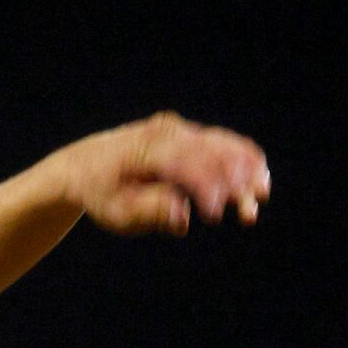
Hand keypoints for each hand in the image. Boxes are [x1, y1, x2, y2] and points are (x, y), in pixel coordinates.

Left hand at [54, 111, 269, 236]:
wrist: (85, 165)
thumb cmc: (101, 193)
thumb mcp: (116, 212)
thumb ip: (150, 213)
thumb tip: (182, 217)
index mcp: (145, 150)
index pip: (185, 164)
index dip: (203, 189)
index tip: (213, 216)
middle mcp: (165, 132)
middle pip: (209, 152)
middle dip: (233, 183)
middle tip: (249, 214)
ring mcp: (177, 129)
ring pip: (221, 144)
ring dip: (244, 169)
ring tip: (262, 193)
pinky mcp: (186, 134)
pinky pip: (220, 142)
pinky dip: (240, 158)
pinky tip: (258, 176)